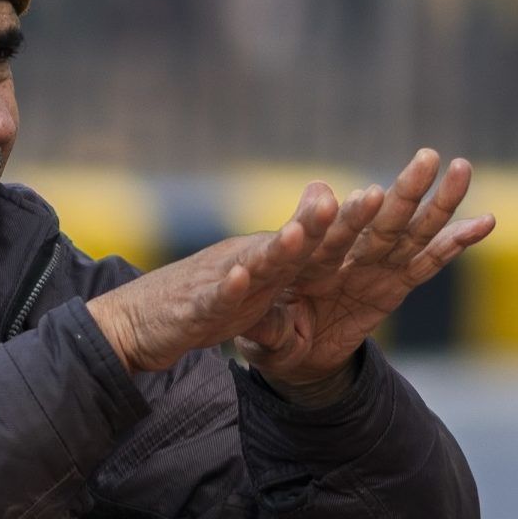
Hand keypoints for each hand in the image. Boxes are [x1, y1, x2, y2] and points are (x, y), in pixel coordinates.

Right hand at [89, 187, 348, 372]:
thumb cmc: (202, 299)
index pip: (313, 240)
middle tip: (356, 199)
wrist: (137, 321)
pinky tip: (237, 278)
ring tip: (300, 234)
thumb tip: (324, 206)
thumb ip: (290, 252)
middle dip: (322, 222)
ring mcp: (221, 281)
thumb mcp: (256, 281)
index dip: (346, 222)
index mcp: (269, 260)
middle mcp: (247, 261)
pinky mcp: (195, 308)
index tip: (380, 197)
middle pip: (291, 241)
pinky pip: (213, 299)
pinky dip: (225, 290)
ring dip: (277, 249)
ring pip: (254, 264)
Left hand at [236, 149, 494, 391]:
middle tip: (426, 158)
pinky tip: (485, 221)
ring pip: (412, 231)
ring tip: (462, 170)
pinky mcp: (395, 285)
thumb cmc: (264, 326)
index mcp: (313, 257)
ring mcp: (376, 266)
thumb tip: (251, 279)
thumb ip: (262, 301)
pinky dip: (456, 242)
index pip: (334, 233)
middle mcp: (349, 254)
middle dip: (406, 191)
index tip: (369, 196)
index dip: (351, 216)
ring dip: (440, 202)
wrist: (286, 353)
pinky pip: (429, 262)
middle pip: (382, 221)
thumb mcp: (259, 322)